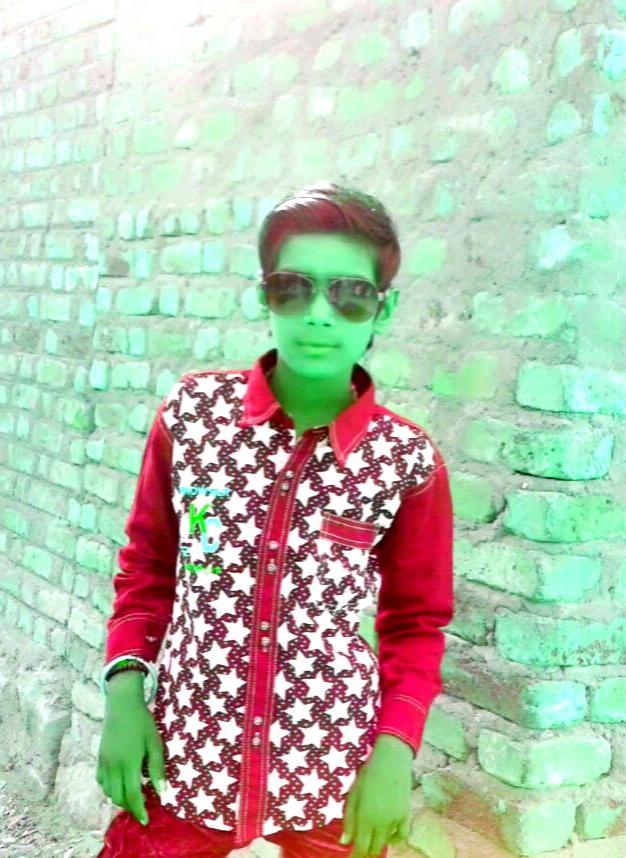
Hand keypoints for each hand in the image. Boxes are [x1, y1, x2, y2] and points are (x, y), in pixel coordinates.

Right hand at [96, 693, 166, 827]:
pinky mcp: (99, 758)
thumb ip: (157, 768)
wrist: (122, 704)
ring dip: (119, 798)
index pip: (132, 794)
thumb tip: (162, 792)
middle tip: (143, 805)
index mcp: (129, 762)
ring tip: (133, 794)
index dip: (139, 810)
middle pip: (118, 797)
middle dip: (130, 806)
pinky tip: (120, 783)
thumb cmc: (143, 722)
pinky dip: (109, 788)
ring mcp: (104, 762)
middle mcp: (113, 766)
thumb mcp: (155, 743)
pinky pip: (101, 781)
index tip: (146, 820)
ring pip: (108, 791)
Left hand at [340, 746, 411, 856]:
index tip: (351, 857)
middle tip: (361, 847)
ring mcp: (396, 820)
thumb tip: (344, 842)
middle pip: (374, 849)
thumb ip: (349, 819)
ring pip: (387, 842)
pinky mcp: (406, 814)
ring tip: (372, 835)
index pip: (360, 847)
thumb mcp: (353, 793)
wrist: (392, 759)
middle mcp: (381, 823)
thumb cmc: (368, 773)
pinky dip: (396, 838)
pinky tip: (389, 832)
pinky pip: (403, 835)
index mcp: (365, 817)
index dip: (356, 855)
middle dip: (366, 851)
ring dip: (378, 842)